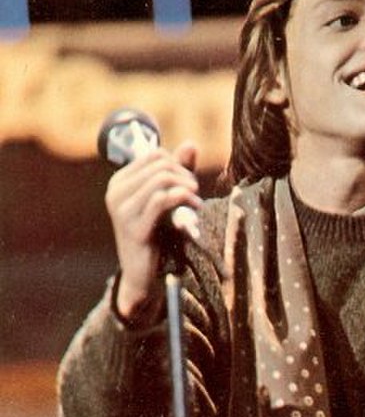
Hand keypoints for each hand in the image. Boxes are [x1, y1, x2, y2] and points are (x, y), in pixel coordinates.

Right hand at [105, 141, 201, 322]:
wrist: (143, 272)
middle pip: (161, 164)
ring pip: (162, 178)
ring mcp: (122, 211)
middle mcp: (116, 193)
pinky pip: (162, 199)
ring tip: (195, 202)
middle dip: (185, 175)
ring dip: (187, 188)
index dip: (178, 165)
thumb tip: (191, 144)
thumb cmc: (158, 232)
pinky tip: (194, 209)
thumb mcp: (167, 197)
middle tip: (194, 193)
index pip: (155, 154)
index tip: (187, 184)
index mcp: (120, 182)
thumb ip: (178, 171)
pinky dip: (184, 199)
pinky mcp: (135, 228)